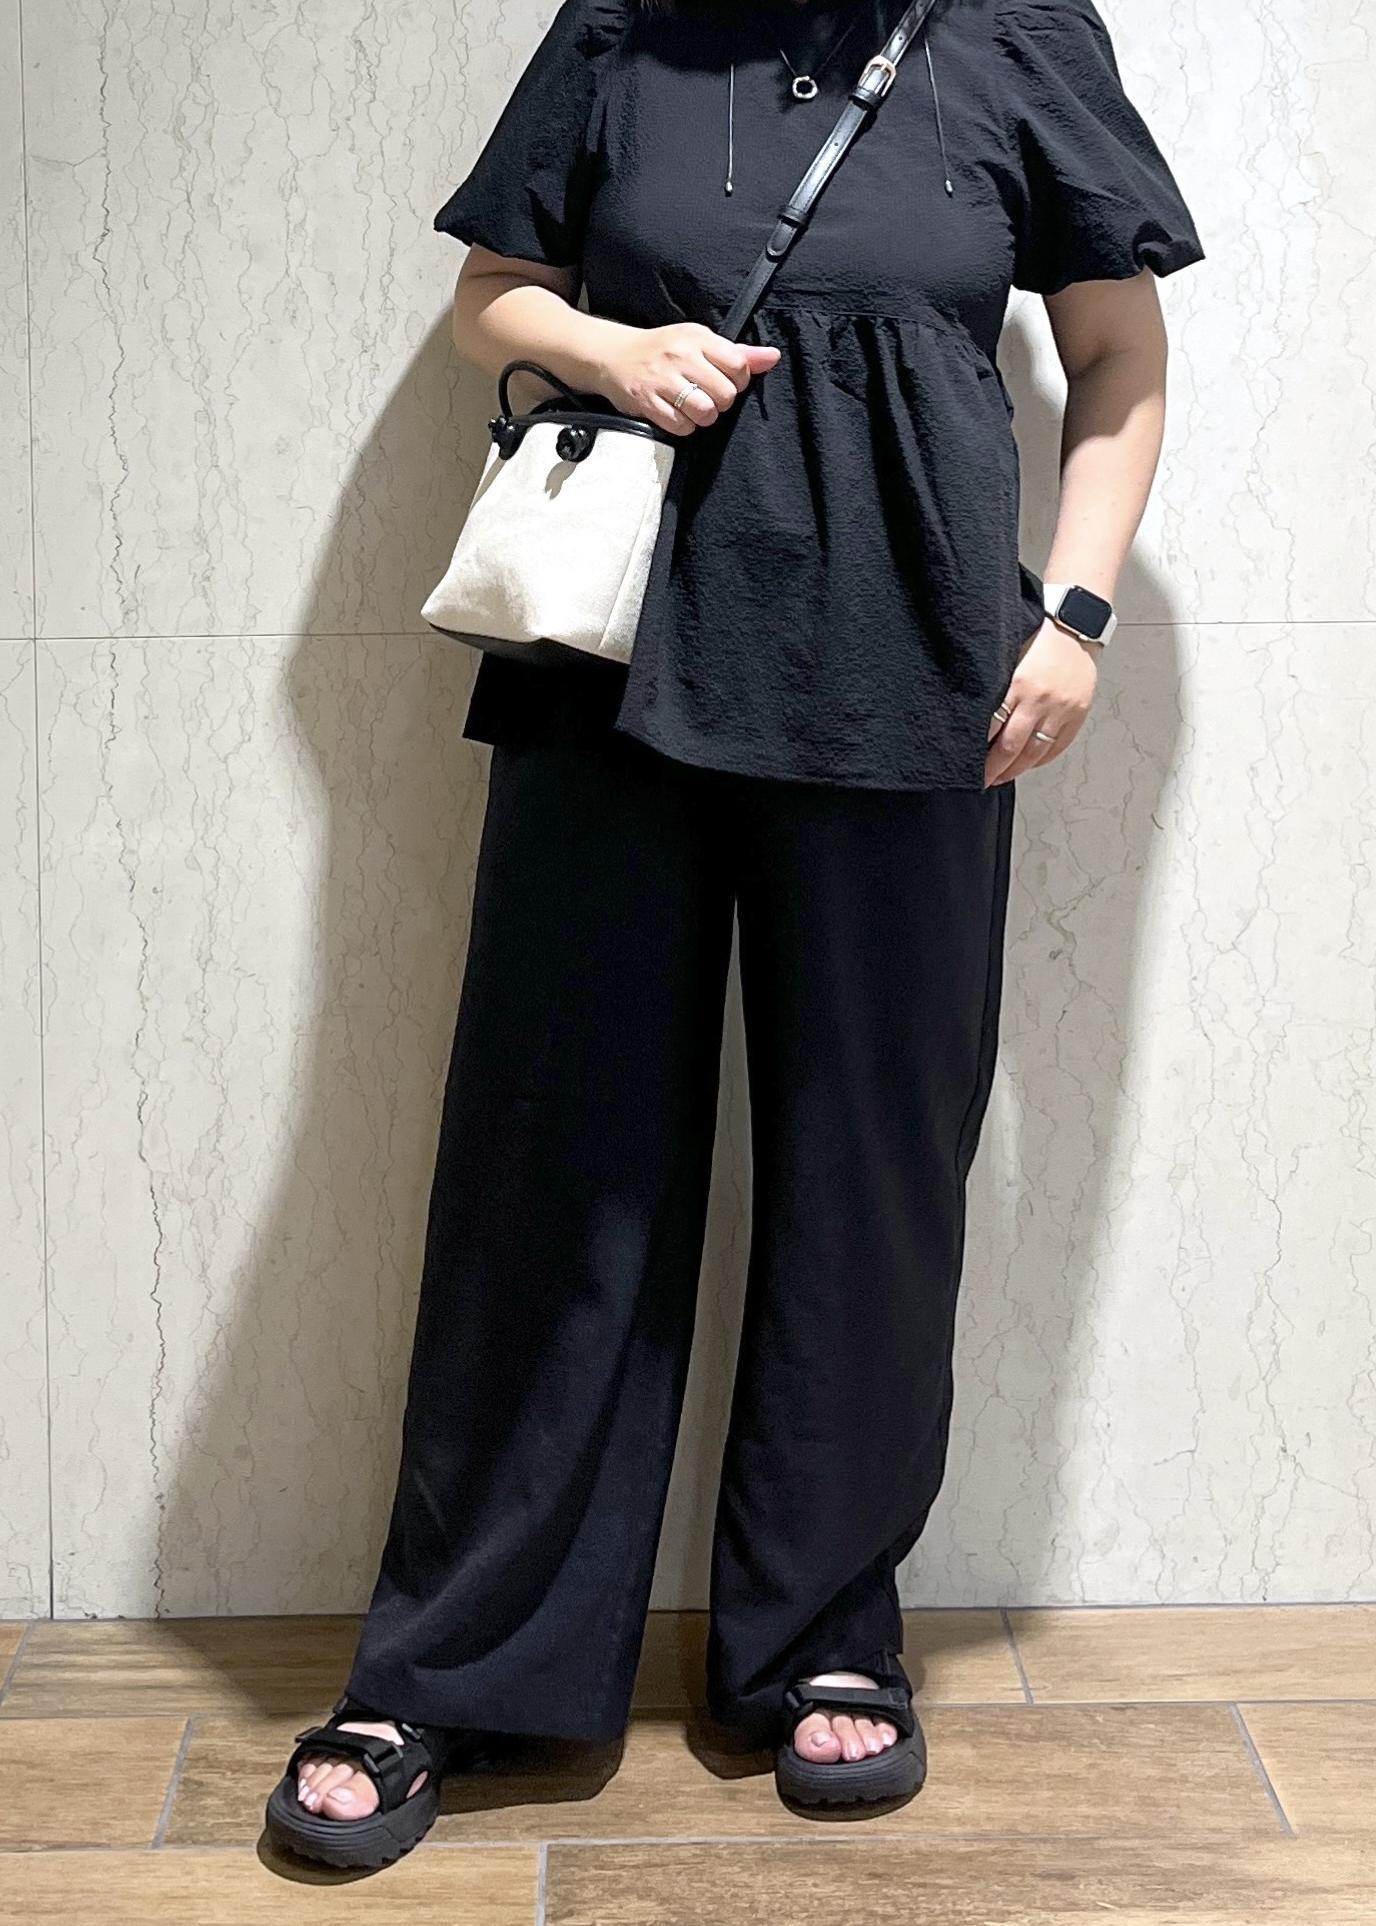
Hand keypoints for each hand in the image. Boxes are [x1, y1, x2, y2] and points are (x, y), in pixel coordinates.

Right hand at [594, 322, 780, 436]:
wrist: (614, 355)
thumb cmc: (662, 350)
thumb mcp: (698, 342)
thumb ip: (736, 353)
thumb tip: (772, 357)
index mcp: (697, 338)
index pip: (738, 365)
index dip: (738, 380)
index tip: (725, 380)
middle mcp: (681, 357)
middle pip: (725, 394)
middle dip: (721, 402)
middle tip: (708, 396)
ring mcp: (662, 380)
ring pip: (705, 412)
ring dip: (703, 417)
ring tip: (693, 407)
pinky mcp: (647, 402)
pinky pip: (681, 426)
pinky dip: (683, 426)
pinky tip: (676, 414)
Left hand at [985, 617, 1100, 785]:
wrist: (1075, 624)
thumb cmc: (1037, 637)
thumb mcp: (1009, 657)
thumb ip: (995, 686)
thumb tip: (974, 717)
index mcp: (1019, 684)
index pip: (993, 726)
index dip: (978, 748)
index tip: (967, 762)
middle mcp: (1041, 700)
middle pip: (1012, 747)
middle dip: (994, 769)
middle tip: (981, 782)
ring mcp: (1062, 710)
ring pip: (1035, 753)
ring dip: (1016, 770)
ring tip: (1000, 778)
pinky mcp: (1078, 714)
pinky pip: (1057, 747)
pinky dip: (1040, 760)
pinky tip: (1027, 765)